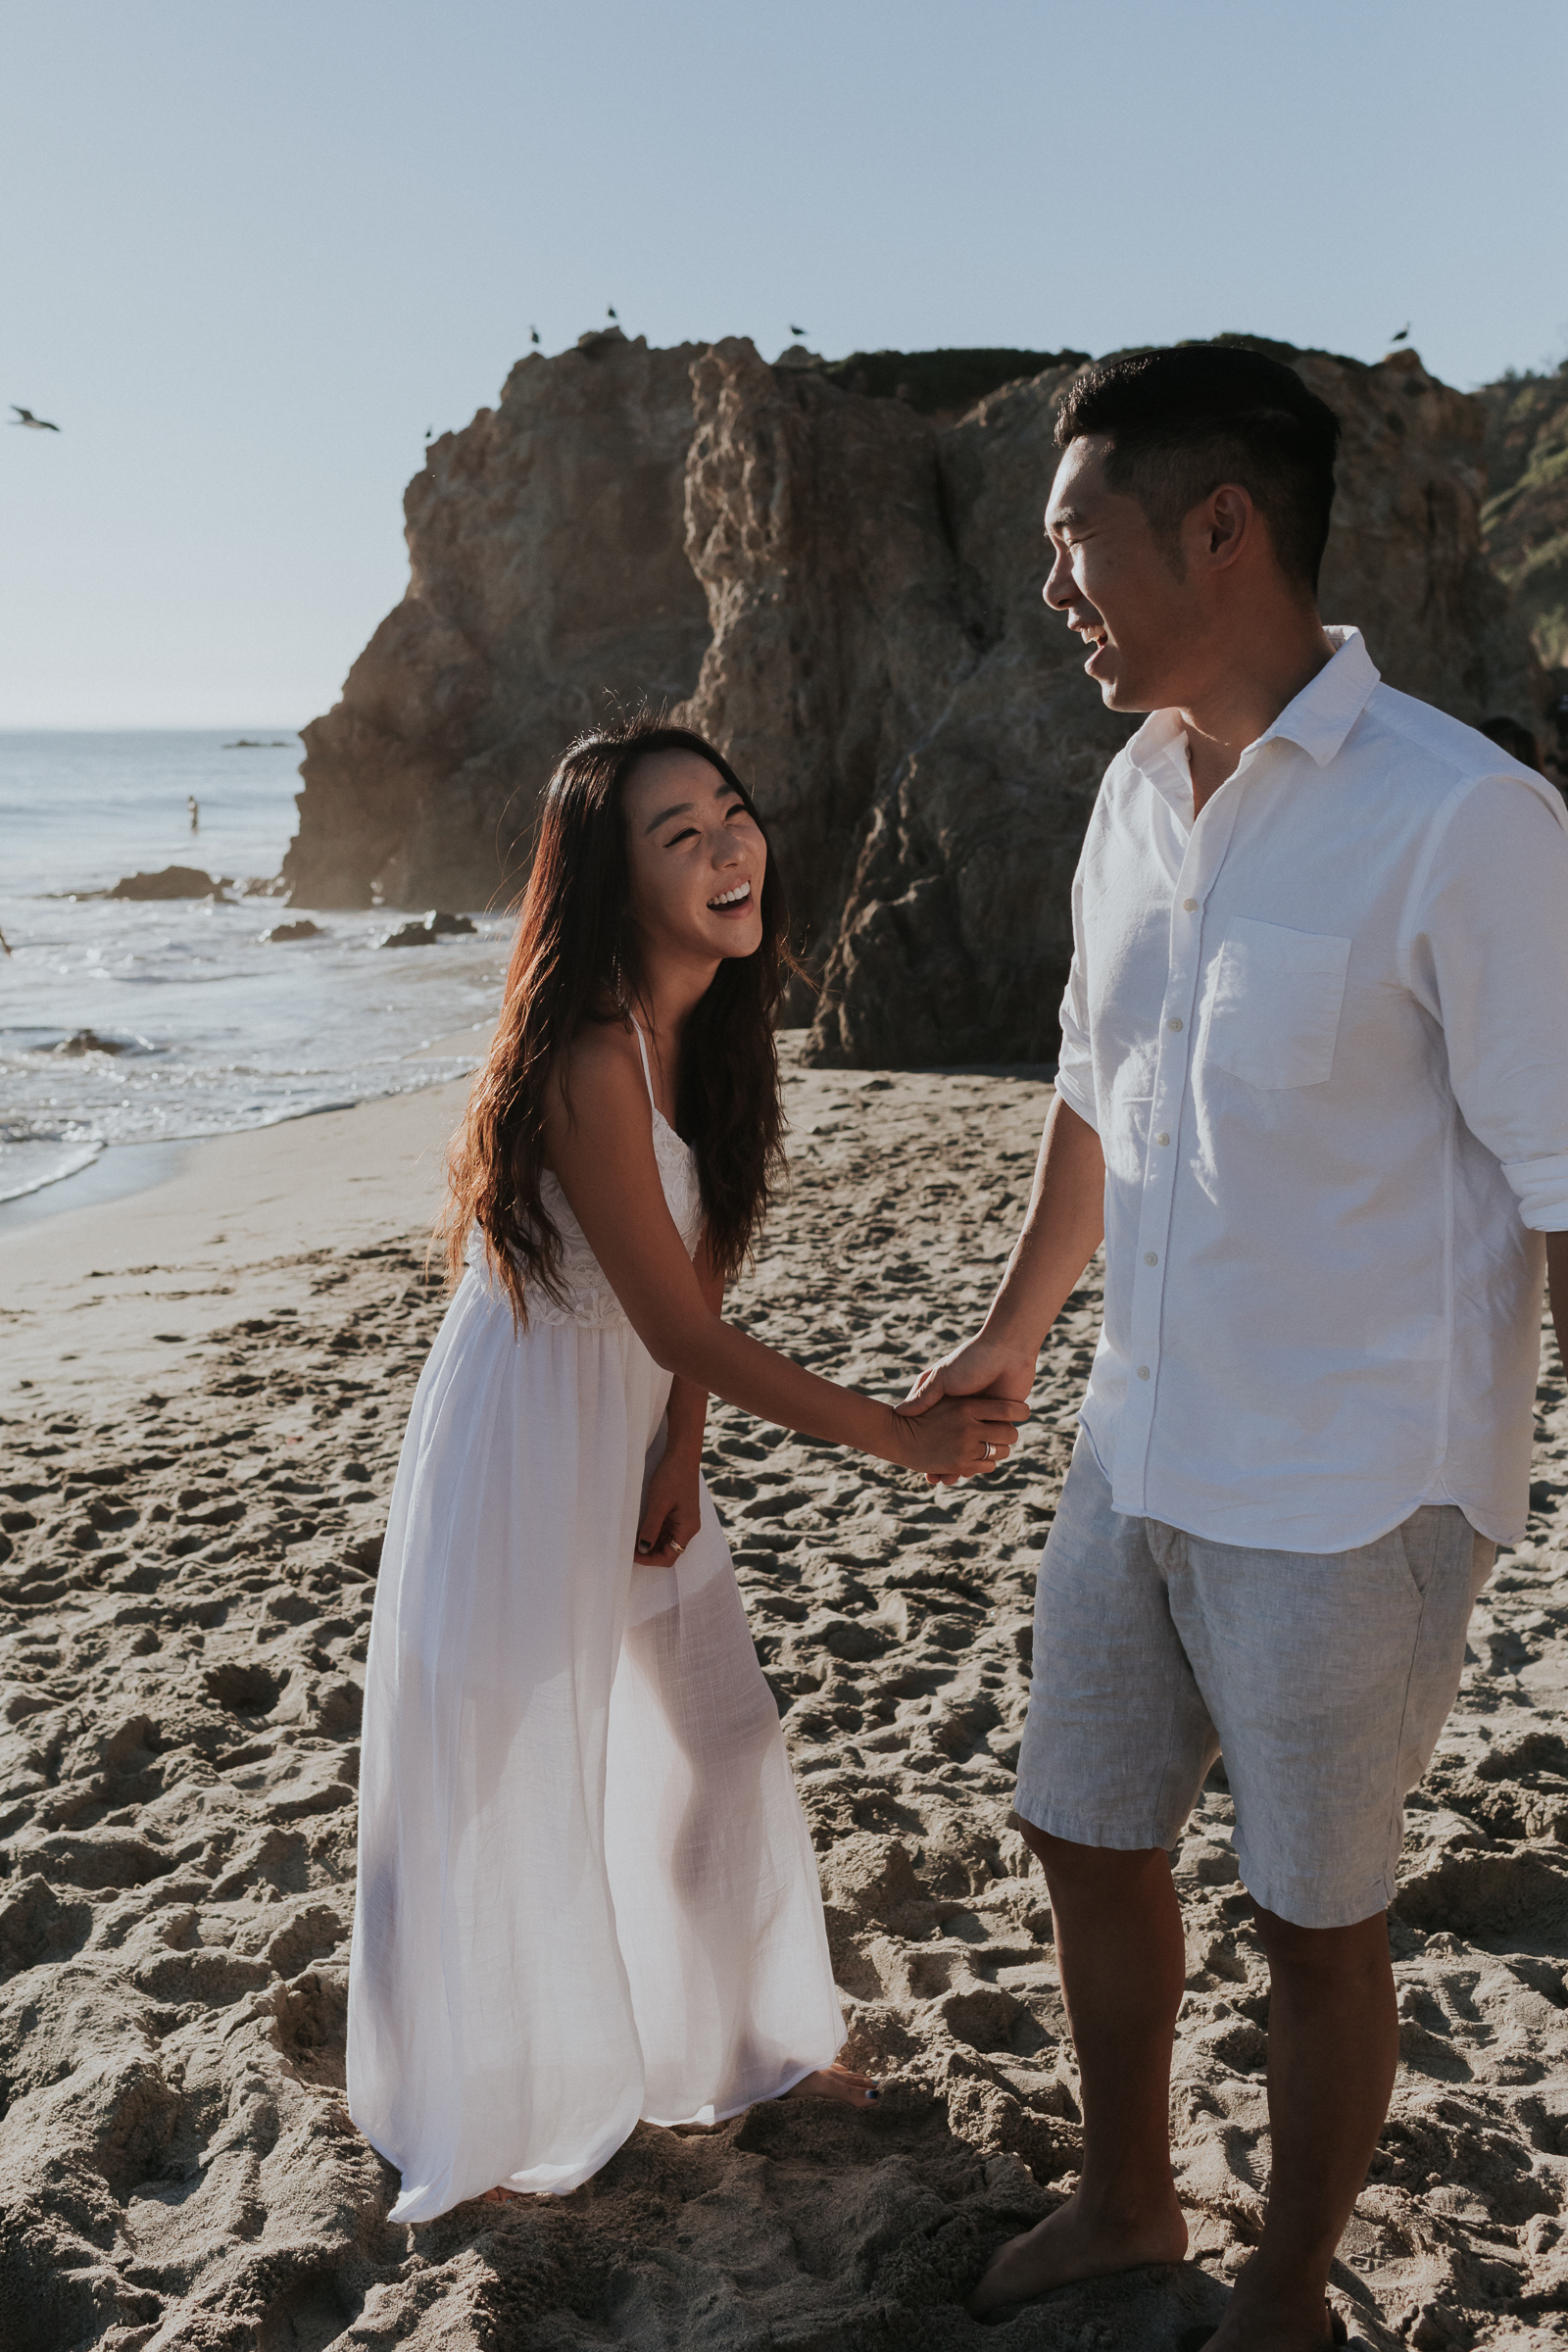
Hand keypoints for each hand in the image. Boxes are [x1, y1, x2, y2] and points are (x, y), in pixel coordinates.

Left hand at [635, 1450, 700, 1565]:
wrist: (681, 1455)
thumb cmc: (672, 1476)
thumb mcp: (658, 1503)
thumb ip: (651, 1528)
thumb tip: (642, 1549)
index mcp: (687, 1528)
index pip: (669, 1556)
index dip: (650, 1559)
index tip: (631, 1553)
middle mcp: (687, 1528)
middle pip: (667, 1551)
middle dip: (647, 1551)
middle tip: (626, 1546)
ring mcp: (682, 1520)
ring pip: (663, 1540)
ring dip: (647, 1541)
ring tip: (629, 1536)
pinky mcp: (676, 1513)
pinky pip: (663, 1529)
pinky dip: (650, 1531)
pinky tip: (637, 1527)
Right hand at [901, 1332, 1038, 1485]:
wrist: (1005, 1352)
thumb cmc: (970, 1360)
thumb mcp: (941, 1377)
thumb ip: (925, 1395)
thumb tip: (900, 1412)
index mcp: (954, 1406)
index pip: (935, 1434)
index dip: (928, 1452)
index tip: (924, 1469)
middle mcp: (969, 1417)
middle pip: (955, 1448)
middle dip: (946, 1464)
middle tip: (936, 1476)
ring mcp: (986, 1422)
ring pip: (973, 1454)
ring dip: (963, 1466)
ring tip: (948, 1475)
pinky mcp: (1004, 1424)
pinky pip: (992, 1451)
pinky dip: (982, 1462)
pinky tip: (967, 1469)